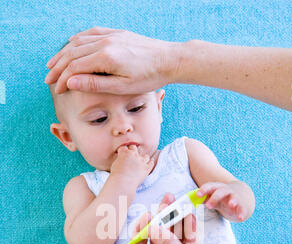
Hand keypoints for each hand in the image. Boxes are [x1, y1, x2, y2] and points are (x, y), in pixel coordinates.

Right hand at [45, 27, 177, 93]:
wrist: (170, 60)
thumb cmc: (149, 77)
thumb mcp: (122, 87)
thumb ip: (95, 84)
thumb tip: (71, 81)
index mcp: (105, 57)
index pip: (75, 67)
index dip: (63, 79)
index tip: (57, 90)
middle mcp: (105, 42)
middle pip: (72, 53)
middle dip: (58, 67)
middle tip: (48, 79)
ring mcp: (111, 35)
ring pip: (79, 42)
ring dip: (64, 53)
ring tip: (54, 64)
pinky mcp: (117, 33)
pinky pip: (91, 33)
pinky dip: (78, 40)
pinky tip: (72, 46)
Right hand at [110, 144, 154, 186]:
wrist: (123, 183)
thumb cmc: (116, 176)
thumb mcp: (115, 164)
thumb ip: (120, 159)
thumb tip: (122, 160)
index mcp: (124, 153)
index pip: (124, 147)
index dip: (123, 150)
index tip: (123, 153)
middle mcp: (133, 154)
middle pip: (134, 147)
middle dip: (132, 151)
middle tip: (131, 155)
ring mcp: (141, 161)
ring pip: (145, 156)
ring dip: (143, 158)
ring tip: (142, 161)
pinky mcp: (146, 168)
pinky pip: (151, 163)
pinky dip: (151, 162)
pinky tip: (151, 161)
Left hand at [128, 193, 240, 243]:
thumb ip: (167, 242)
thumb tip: (152, 226)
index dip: (140, 230)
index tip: (150, 214)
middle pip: (156, 239)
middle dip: (161, 219)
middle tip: (167, 200)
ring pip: (174, 238)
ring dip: (176, 221)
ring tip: (179, 202)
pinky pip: (188, 243)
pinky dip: (189, 231)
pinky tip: (190, 216)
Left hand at [197, 182, 245, 221]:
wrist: (241, 196)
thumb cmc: (223, 197)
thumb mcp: (214, 198)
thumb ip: (205, 199)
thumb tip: (192, 201)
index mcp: (217, 188)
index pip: (210, 186)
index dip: (204, 190)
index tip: (198, 195)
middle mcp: (227, 191)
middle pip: (221, 192)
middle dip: (215, 198)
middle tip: (208, 206)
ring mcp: (235, 198)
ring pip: (234, 198)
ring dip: (233, 201)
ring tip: (231, 204)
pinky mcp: (241, 206)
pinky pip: (242, 209)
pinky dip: (242, 213)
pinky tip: (241, 218)